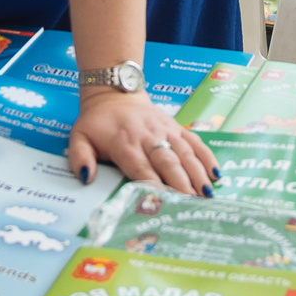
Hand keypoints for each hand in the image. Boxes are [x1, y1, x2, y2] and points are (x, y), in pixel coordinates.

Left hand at [66, 89, 218, 195]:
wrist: (115, 92)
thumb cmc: (97, 122)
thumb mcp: (78, 137)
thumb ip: (80, 158)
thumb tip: (86, 177)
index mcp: (123, 142)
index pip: (140, 167)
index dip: (153, 184)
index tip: (163, 201)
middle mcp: (147, 136)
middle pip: (167, 161)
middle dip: (180, 182)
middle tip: (192, 203)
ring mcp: (165, 130)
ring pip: (184, 152)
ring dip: (197, 173)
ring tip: (208, 194)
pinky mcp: (176, 126)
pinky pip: (195, 141)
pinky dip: (206, 157)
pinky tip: (216, 174)